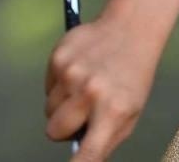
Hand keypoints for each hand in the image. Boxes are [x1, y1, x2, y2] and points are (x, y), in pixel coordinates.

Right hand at [43, 13, 159, 160]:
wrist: (129, 30)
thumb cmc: (131, 78)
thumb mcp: (129, 113)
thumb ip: (105, 138)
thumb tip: (79, 156)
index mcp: (113, 111)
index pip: (90, 152)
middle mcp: (91, 93)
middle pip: (55, 131)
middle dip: (63, 128)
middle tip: (82, 113)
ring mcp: (71, 74)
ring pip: (49, 109)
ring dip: (62, 105)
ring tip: (84, 87)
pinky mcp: (58, 58)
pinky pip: (47, 87)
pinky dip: (59, 85)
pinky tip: (78, 71)